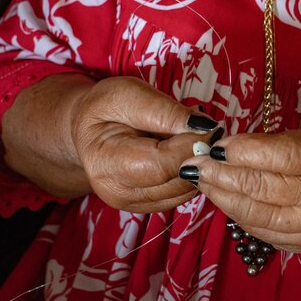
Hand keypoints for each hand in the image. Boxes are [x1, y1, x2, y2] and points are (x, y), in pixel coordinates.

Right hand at [72, 76, 219, 212]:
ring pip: (187, 190)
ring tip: (191, 136)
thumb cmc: (106, 108)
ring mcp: (135, 204)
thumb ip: (164, 111)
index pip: (162, 165)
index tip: (210, 125)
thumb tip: (203, 128)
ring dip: (199, 163)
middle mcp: (119, 192)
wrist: (90, 130)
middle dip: (199, 154)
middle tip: (206, 128)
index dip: (192, 145)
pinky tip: (184, 151)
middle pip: (177, 181)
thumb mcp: (128, 94)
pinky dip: (193, 171)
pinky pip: (185, 193)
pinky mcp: (151, 205)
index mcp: (106, 164)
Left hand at [179, 130, 300, 265]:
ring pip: (254, 212)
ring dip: (220, 195)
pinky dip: (235, 213)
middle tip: (194, 162)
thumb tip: (235, 146)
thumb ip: (285, 145)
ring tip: (200, 179)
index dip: (244, 150)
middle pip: (262, 187)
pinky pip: (259, 230)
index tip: (217, 144)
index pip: (283, 156)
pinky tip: (220, 198)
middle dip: (221, 174)